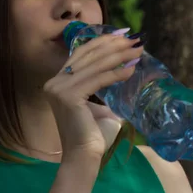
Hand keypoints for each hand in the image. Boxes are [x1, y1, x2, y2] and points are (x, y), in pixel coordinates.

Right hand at [43, 32, 142, 161]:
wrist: (84, 157)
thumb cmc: (93, 136)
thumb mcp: (98, 106)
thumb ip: (102, 88)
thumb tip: (123, 74)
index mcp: (58, 81)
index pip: (82, 53)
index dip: (102, 41)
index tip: (123, 34)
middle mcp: (54, 82)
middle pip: (88, 55)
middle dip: (114, 45)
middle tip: (135, 39)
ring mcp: (59, 88)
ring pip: (95, 65)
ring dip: (119, 56)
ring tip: (138, 51)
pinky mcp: (68, 96)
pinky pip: (98, 80)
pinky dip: (117, 73)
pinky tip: (132, 69)